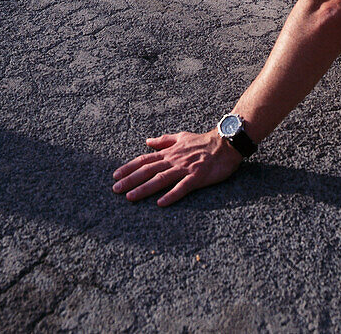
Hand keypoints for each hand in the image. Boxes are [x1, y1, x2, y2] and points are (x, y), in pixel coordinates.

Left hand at [112, 128, 242, 206]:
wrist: (225, 143)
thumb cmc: (203, 141)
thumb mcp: (181, 137)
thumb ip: (164, 140)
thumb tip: (148, 141)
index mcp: (169, 152)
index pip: (144, 159)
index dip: (129, 167)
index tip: (116, 175)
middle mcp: (174, 160)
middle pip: (148, 170)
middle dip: (130, 180)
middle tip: (115, 189)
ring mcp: (185, 169)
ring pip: (160, 179)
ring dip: (144, 188)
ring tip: (130, 197)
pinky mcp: (197, 177)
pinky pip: (182, 187)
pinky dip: (171, 195)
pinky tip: (160, 203)